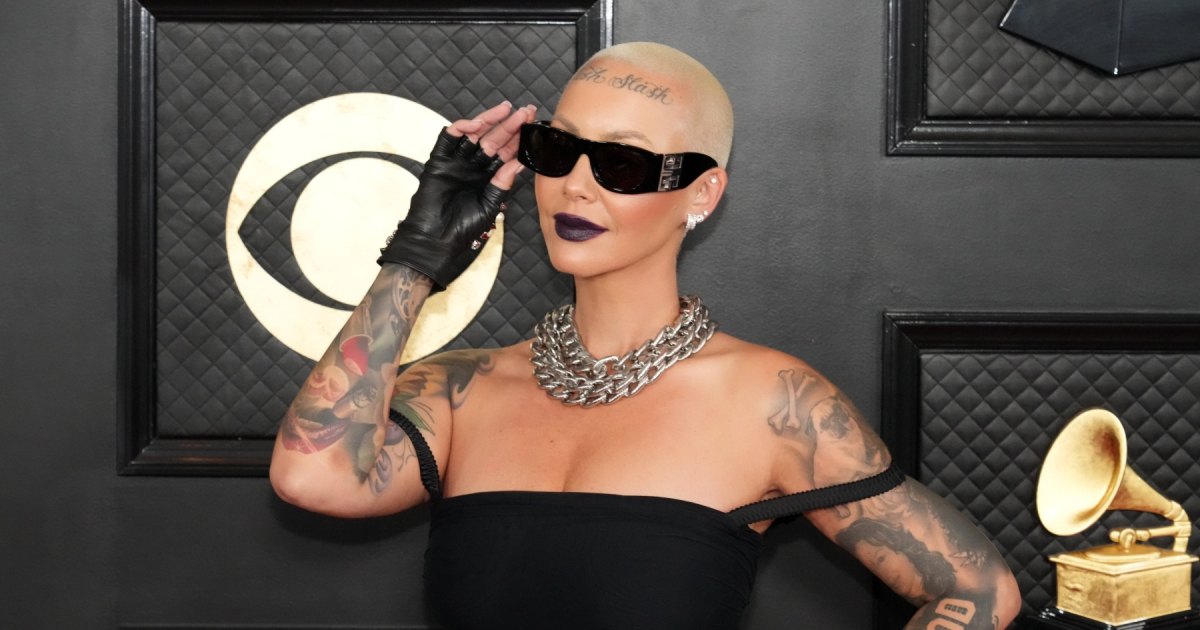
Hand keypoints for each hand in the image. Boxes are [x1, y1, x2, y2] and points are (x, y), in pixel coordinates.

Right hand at [377, 102, 535, 290]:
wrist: (436, 240)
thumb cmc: (463, 228)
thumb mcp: (490, 204)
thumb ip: (503, 182)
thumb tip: (520, 162)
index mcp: (487, 176)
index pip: (506, 153)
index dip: (519, 139)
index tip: (534, 126)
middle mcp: (472, 165)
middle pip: (493, 139)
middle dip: (509, 124)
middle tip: (526, 111)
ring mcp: (456, 161)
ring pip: (474, 133)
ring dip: (489, 120)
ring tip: (506, 110)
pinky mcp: (438, 160)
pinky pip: (448, 138)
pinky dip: (461, 127)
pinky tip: (478, 123)